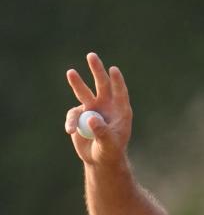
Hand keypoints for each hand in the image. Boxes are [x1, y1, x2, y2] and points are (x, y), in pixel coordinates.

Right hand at [64, 52, 132, 166]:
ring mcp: (92, 109)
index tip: (113, 69)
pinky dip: (71, 122)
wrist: (100, 159)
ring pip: (84, 93)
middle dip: (96, 70)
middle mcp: (106, 106)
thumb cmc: (111, 151)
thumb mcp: (109, 144)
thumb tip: (91, 118)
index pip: (120, 92)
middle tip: (91, 55)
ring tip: (71, 72)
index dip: (117, 81)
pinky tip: (70, 131)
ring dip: (77, 82)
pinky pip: (72, 114)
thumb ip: (102, 132)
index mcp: (121, 111)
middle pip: (101, 84)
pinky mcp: (79, 115)